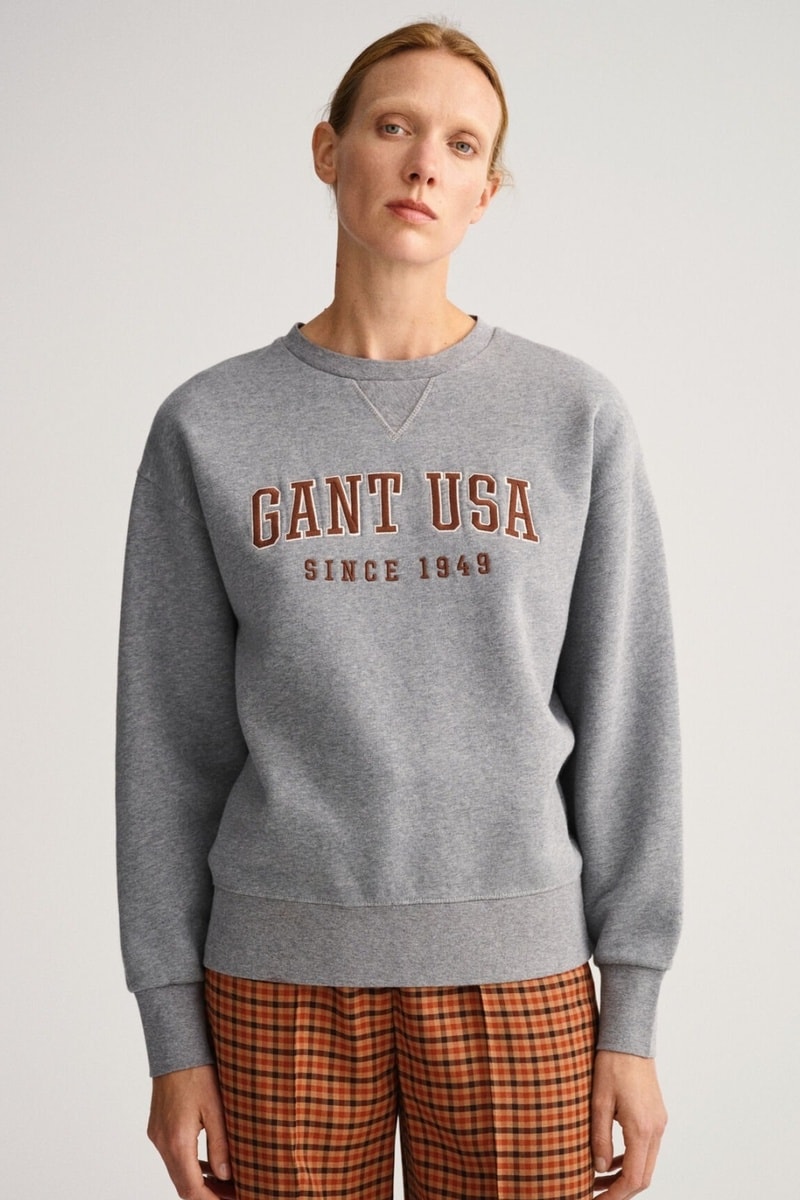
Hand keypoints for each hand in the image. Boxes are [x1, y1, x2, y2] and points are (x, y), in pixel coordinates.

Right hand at [147, 1064, 233, 1198]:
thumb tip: (226, 1175)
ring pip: (177, 1172)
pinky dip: (190, 1166)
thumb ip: (220, 1143)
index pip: (191, 1188)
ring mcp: (157, 1135)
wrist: (175, 1046)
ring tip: (227, 1184)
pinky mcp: (158, 1127)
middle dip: (208, 1195)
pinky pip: (173, 1157)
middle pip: (182, 1185)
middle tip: (235, 1193)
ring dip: (199, 1182)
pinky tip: (208, 1165)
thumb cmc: (198, 1071)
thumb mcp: (216, 1106)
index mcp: (177, 1141)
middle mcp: (163, 1142)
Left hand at [591, 1050, 666, 1197]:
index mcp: (642, 1128)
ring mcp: (659, 1122)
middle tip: (595, 1194)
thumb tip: (599, 1168)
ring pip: (646, 1164)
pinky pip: (647, 1148)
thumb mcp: (598, 1102)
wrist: (629, 1038)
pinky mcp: (656, 1116)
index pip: (634, 1178)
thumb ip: (600, 1138)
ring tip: (598, 1180)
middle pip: (643, 1176)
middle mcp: (656, 1129)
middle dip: (620, 1191)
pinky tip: (611, 1159)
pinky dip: (631, 1160)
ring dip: (625, 1176)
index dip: (615, 1196)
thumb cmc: (612, 1064)